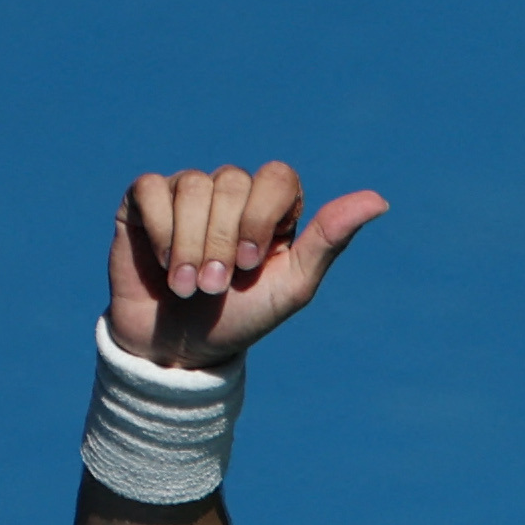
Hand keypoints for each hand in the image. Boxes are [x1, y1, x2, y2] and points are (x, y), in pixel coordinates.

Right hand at [105, 161, 389, 368]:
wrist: (181, 347)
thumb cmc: (243, 317)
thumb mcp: (292, 287)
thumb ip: (330, 240)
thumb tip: (380, 200)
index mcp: (271, 205)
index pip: (277, 177)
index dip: (260, 217)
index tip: (250, 265)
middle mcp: (230, 190)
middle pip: (230, 182)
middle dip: (222, 242)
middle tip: (216, 287)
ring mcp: (186, 191)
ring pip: (191, 187)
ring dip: (190, 246)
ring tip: (188, 287)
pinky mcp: (144, 200)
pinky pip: (150, 189)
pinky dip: (160, 232)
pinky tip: (164, 266)